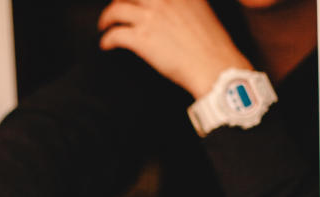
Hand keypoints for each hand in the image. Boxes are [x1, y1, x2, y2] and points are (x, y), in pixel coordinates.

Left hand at [98, 0, 252, 97]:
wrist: (214, 66)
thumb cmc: (212, 45)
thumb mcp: (200, 10)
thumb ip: (183, 4)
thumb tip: (172, 8)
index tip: (130, 0)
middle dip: (118, 0)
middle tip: (115, 9)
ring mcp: (150, 17)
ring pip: (116, 10)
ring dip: (106, 18)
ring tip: (105, 25)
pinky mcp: (141, 39)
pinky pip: (115, 34)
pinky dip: (107, 40)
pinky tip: (106, 44)